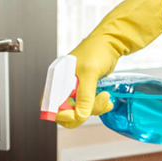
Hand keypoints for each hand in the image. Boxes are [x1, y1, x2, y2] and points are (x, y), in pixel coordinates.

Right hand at [55, 0, 161, 128]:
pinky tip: (104, 99)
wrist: (111, 43)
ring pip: (78, 111)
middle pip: (64, 112)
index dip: (61, 115)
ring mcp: (72, 89)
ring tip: (104, 97)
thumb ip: (84, 97)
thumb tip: (80, 116)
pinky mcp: (83, 90)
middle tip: (96, 103)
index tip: (78, 115)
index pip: (49, 107)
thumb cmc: (97, 50)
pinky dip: (96, 106)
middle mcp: (62, 86)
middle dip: (82, 113)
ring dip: (93, 108)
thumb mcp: (90, 74)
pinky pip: (86, 106)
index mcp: (56, 79)